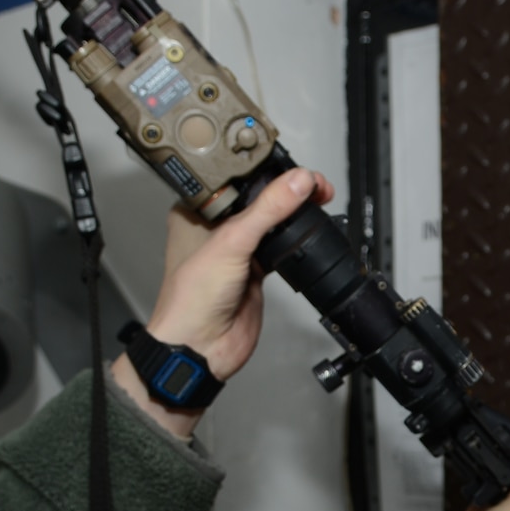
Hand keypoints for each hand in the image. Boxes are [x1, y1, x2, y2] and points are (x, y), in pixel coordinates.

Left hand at [113, 167, 334, 436]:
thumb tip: (298, 181)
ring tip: (317, 198)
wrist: (201, 347)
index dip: (265, 167)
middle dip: (286, 188)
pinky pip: (280, 246)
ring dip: (294, 212)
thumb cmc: (192, 299)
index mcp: (197, 212)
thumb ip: (268, 210)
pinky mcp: (255, 270)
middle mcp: (216, 229)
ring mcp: (237, 250)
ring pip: (272, 221)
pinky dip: (296, 238)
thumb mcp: (232, 242)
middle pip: (259, 198)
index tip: (293, 163)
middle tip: (314, 183)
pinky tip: (308, 230)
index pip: (237, 178)